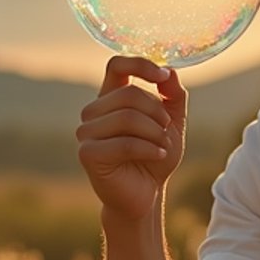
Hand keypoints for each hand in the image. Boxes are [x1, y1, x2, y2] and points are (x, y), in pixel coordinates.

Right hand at [77, 56, 186, 220]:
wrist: (145, 195)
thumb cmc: (154, 157)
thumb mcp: (171, 124)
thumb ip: (173, 97)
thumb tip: (170, 71)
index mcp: (110, 98)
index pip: (116, 65)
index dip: (140, 64)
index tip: (163, 76)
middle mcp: (93, 112)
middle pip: (129, 93)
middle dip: (157, 112)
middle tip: (167, 131)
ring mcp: (86, 132)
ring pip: (127, 118)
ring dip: (155, 133)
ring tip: (163, 146)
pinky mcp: (88, 153)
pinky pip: (125, 143)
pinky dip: (149, 149)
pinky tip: (158, 156)